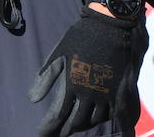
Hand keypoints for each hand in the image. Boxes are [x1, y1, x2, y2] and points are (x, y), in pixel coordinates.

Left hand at [28, 6, 145, 136]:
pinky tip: (96, 119)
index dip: (49, 128)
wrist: (110, 28)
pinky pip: (112, 113)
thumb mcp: (58, 54)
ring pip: (95, 119)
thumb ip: (46, 77)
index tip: (41, 134)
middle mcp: (90, 93)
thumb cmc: (80, 38)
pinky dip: (103, 119)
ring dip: (84, 125)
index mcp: (73, 84)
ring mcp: (107, 94)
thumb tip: (32, 99)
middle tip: (59, 134)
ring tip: (75, 127)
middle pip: (78, 121)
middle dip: (67, 130)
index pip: (59, 115)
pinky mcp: (121, 92)